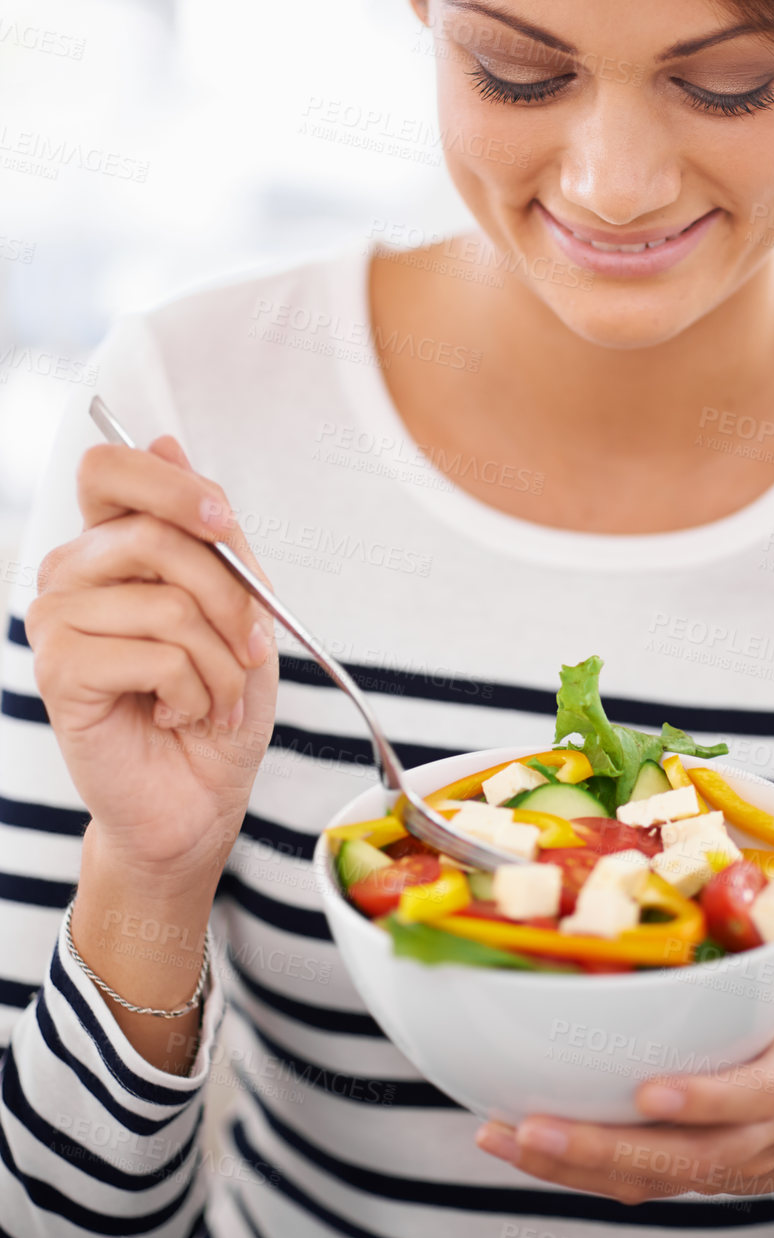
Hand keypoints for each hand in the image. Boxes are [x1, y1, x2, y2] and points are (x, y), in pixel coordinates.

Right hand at [26, 435, 278, 888]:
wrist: (200, 797)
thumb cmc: (218, 702)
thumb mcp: (242, 606)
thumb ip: (213, 533)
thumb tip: (168, 441)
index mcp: (111, 545)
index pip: (110, 467)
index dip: (171, 484)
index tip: (223, 525)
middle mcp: (72, 573)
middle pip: (156, 535)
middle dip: (230, 596)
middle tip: (252, 649)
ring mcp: (57, 620)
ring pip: (167, 602)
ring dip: (221, 660)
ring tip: (216, 696)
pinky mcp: (58, 672)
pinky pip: (155, 653)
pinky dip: (194, 690)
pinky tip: (181, 713)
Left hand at [476, 978, 773, 1237]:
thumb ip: (754, 949)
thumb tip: (685, 872)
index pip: (757, 1094)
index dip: (704, 1099)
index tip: (648, 1093)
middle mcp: (763, 1132)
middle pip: (684, 1158)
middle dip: (602, 1148)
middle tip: (533, 1126)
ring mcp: (728, 1166)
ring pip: (649, 1180)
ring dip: (570, 1165)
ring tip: (504, 1135)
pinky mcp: (697, 1180)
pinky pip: (635, 1185)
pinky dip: (572, 1172)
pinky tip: (517, 1144)